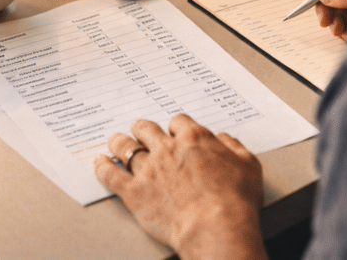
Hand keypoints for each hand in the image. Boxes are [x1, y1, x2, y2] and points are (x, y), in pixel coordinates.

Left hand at [94, 114, 266, 259]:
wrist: (215, 226)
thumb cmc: (235, 199)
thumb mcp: (248, 165)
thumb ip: (234, 147)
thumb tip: (225, 139)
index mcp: (195, 139)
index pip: (178, 121)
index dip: (175, 127)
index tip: (174, 132)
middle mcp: (168, 149)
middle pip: (146, 129)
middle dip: (142, 129)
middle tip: (140, 132)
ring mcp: (148, 170)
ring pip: (125, 147)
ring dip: (119, 142)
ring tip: (115, 141)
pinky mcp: (134, 192)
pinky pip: (110, 174)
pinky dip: (102, 167)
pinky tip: (99, 164)